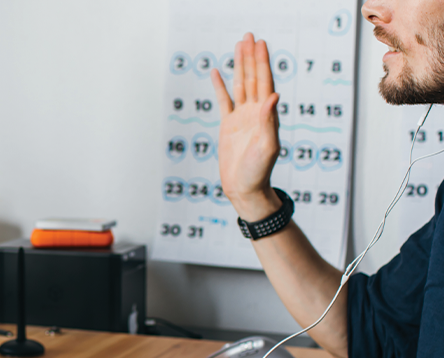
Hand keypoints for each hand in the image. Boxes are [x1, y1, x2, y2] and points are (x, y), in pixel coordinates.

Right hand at [212, 33, 281, 217]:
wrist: (245, 187)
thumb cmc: (259, 171)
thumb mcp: (267, 146)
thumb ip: (269, 121)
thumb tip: (273, 95)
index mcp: (267, 115)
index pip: (265, 82)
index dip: (262, 62)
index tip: (260, 44)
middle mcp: (255, 112)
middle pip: (253, 78)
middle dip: (251, 57)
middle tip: (249, 36)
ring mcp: (242, 117)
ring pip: (240, 85)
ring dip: (239, 65)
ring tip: (238, 46)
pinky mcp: (228, 125)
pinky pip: (224, 101)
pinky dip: (220, 86)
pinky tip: (216, 73)